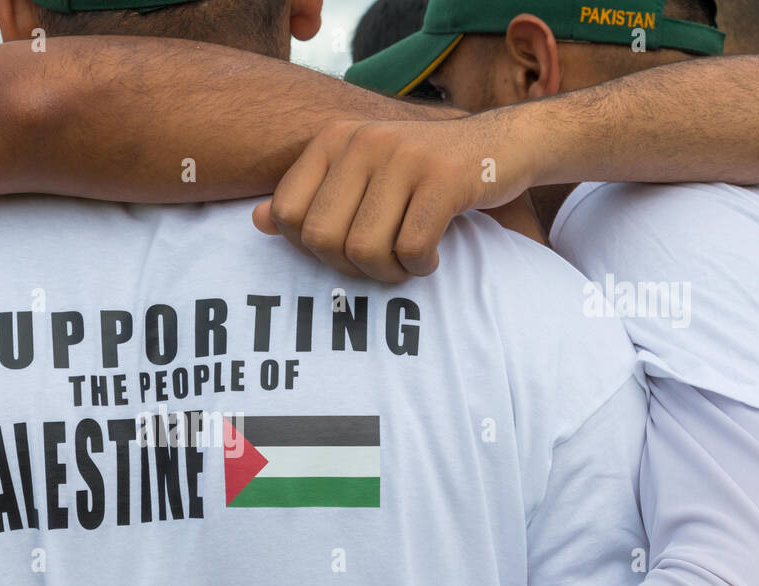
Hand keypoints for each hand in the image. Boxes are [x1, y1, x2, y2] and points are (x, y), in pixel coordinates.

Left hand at [253, 113, 534, 281]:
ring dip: (388, 272)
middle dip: (349, 266)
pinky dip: (420, 267)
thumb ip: (311, 198)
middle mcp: (363, 140)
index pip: (287, 214)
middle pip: (323, 239)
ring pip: (365, 249)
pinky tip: (431, 257)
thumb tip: (257, 221)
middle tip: (379, 261)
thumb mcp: (361, 176)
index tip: (343, 248)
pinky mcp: (444, 177)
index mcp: (334, 140)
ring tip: (406, 260)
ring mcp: (403, 156)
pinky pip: (411, 249)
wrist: (501, 146)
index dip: (310, 248)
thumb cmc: (420, 174)